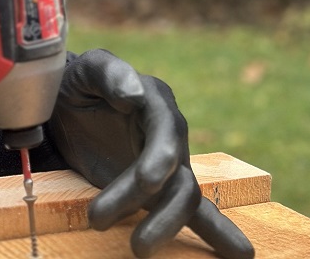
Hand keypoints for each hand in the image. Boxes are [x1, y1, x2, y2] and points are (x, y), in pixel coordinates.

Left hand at [48, 49, 254, 258]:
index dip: (159, 158)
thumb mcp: (87, 68)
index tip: (146, 182)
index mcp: (155, 99)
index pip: (166, 131)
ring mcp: (168, 162)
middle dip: (150, 203)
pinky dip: (219, 234)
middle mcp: (169, 132)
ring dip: (164, 226)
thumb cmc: (79, 81)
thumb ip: (110, 73)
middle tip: (107, 222)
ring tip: (137, 248)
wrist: (67, 105)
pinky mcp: (161, 187)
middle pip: (177, 173)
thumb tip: (134, 93)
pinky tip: (243, 255)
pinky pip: (197, 213)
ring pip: (184, 199)